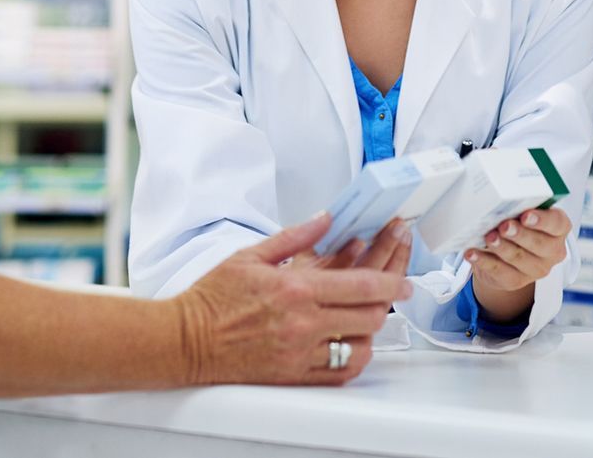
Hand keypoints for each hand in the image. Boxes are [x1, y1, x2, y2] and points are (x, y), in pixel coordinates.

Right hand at [176, 214, 411, 386]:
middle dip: (388, 303)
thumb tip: (325, 219)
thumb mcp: (252, 255)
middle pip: (368, 316)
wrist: (187, 339)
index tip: (405, 281)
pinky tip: (354, 346)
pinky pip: (338, 372)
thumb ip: (295, 236)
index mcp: (296, 288)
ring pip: (359, 346)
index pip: (362, 286)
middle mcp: (303, 322)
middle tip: (394, 294)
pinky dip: (354, 358)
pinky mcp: (293, 374)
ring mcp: (300, 352)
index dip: (392, 282)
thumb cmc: (213, 297)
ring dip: (372, 331)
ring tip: (371, 318)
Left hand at [465, 207, 570, 320]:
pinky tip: (472, 253)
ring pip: (518, 258)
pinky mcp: (516, 281)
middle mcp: (552, 251)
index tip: (526, 215)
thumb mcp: (522, 211)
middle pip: (539, 244)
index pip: (557, 223)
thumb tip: (498, 195)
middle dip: (520, 234)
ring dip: (502, 247)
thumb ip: (518, 205)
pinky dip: (484, 261)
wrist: (507, 253)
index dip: (542, 220)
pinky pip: (500, 271)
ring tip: (488, 237)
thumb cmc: (518, 223)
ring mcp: (535, 269)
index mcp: (558, 229)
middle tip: (504, 226)